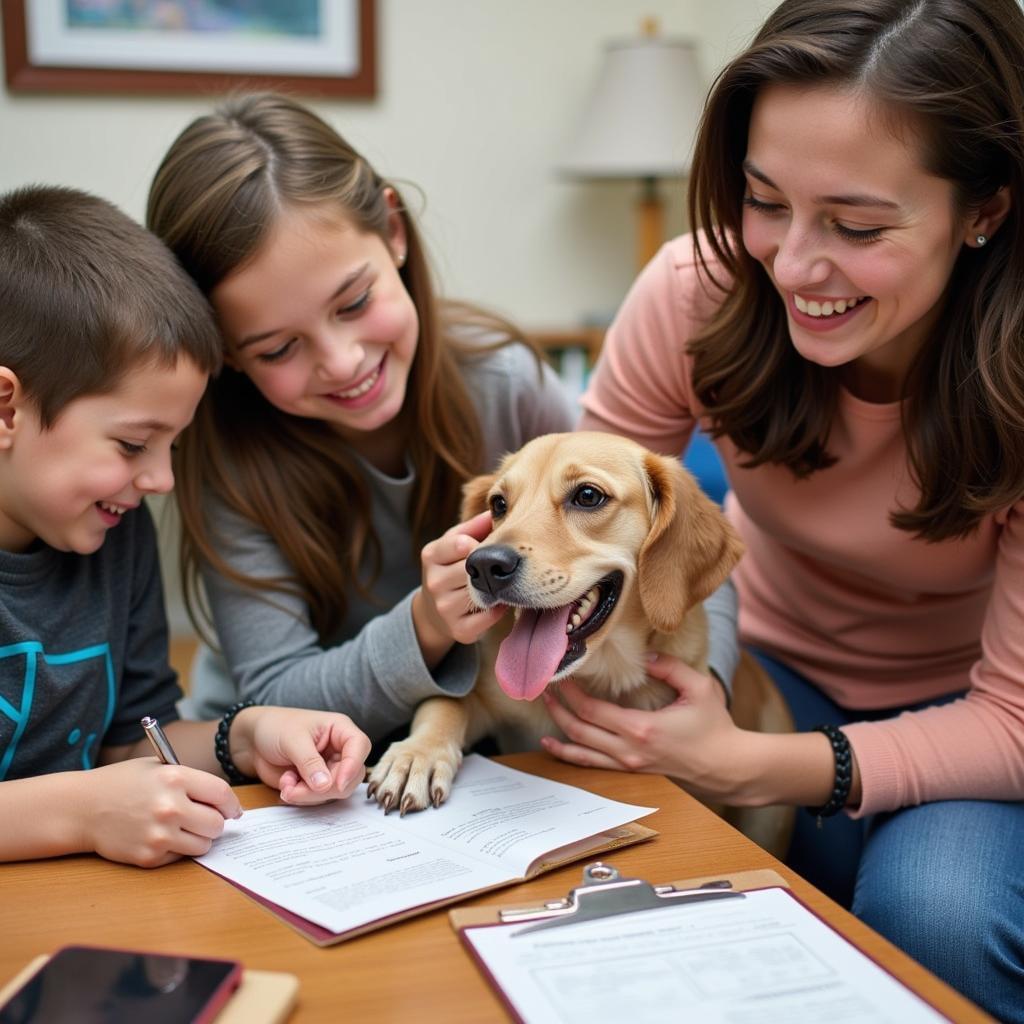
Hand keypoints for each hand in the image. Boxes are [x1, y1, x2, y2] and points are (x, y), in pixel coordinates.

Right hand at [82, 758, 240, 867]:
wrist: (82, 808)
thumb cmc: (123, 784)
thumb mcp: (158, 767)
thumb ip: (190, 781)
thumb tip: (224, 802)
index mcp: (175, 778)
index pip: (221, 794)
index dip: (231, 804)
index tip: (233, 810)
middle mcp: (170, 807)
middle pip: (217, 824)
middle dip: (217, 823)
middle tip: (208, 821)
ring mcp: (159, 834)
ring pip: (203, 845)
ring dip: (200, 839)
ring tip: (185, 828)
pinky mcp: (149, 856)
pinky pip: (180, 856)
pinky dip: (177, 849)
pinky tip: (160, 836)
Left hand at [229, 706, 370, 804]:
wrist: (252, 741)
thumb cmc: (275, 727)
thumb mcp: (292, 740)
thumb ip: (310, 763)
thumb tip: (326, 785)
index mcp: (339, 729)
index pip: (360, 746)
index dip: (353, 766)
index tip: (337, 784)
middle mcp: (339, 749)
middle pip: (350, 775)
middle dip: (324, 788)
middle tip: (295, 789)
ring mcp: (329, 768)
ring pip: (335, 791)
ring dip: (309, 794)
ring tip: (286, 785)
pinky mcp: (316, 783)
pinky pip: (319, 798)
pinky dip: (301, 797)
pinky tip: (286, 785)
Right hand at [413, 510, 506, 662]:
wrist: (434, 610)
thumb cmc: (451, 566)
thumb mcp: (455, 542)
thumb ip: (474, 525)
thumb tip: (497, 506)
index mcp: (431, 555)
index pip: (460, 544)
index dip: (480, 544)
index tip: (485, 547)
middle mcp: (433, 582)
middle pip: (474, 569)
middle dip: (490, 567)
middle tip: (505, 565)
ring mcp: (444, 608)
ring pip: (483, 592)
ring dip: (498, 587)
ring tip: (505, 582)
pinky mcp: (458, 630)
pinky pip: (489, 617)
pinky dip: (499, 609)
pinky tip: (500, 601)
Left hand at [540, 653, 748, 802]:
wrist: (727, 767)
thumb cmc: (715, 727)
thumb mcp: (699, 688)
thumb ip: (670, 667)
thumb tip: (644, 655)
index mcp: (642, 728)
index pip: (593, 710)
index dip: (571, 694)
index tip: (560, 676)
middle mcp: (629, 750)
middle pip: (579, 729)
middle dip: (557, 707)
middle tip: (543, 686)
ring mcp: (628, 765)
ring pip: (581, 750)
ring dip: (558, 730)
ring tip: (545, 708)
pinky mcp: (630, 772)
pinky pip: (592, 765)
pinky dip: (569, 755)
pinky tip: (554, 746)